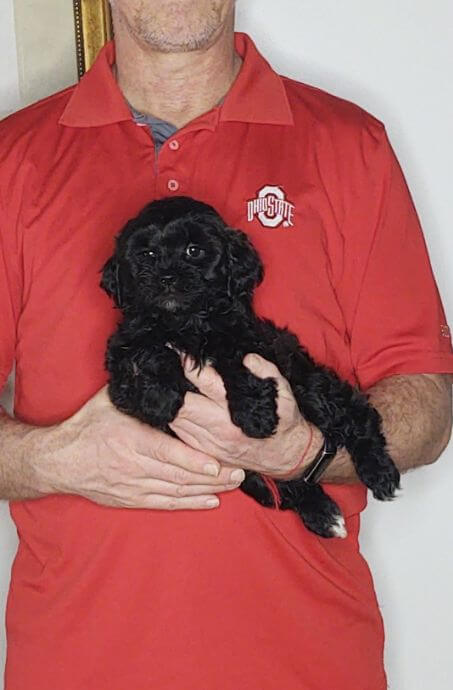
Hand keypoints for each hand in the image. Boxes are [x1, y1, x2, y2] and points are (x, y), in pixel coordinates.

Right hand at [40, 387, 244, 509]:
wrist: (59, 461)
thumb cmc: (86, 427)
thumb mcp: (109, 400)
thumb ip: (138, 387)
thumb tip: (159, 363)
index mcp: (132, 439)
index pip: (168, 453)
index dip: (194, 461)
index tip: (217, 464)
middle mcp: (134, 466)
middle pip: (179, 476)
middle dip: (212, 477)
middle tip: (238, 473)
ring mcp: (134, 486)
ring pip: (177, 492)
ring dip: (206, 490)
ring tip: (232, 485)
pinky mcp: (132, 499)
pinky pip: (165, 504)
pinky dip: (189, 504)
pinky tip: (210, 501)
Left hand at [169, 354, 322, 477]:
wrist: (285, 456)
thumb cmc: (282, 422)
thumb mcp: (284, 394)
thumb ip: (267, 372)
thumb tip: (248, 359)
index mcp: (234, 411)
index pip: (204, 383)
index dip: (188, 366)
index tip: (176, 351)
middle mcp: (218, 428)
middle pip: (181, 404)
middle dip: (170, 385)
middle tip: (163, 367)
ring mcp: (208, 442)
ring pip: (175, 420)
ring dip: (169, 402)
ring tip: (164, 384)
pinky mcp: (204, 451)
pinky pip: (179, 433)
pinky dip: (172, 418)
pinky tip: (172, 406)